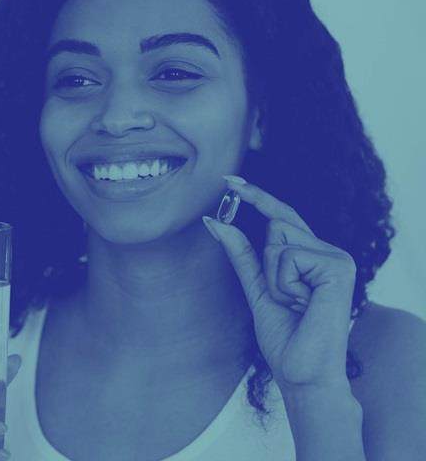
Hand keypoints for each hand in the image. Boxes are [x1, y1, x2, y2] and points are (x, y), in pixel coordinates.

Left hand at [202, 176, 356, 391]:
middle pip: (275, 225)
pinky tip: (303, 304)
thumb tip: (215, 220)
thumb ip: (241, 254)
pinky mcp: (338, 266)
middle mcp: (329, 251)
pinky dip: (283, 283)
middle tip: (285, 299)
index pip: (281, 217)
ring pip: (278, 239)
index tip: (227, 180)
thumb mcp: (256, 288)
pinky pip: (287, 256)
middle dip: (266, 263)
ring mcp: (336, 257)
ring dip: (273, 277)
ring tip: (295, 304)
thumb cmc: (285, 336)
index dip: (255, 196)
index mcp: (312, 255)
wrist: (303, 373)